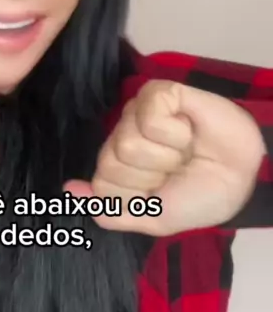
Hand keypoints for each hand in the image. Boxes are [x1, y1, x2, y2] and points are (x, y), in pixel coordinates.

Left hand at [64, 80, 265, 234]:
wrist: (242, 176)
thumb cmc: (199, 195)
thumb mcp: (154, 218)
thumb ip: (110, 210)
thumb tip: (67, 192)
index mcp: (117, 165)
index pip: (102, 184)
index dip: (137, 194)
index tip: (161, 191)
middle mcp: (122, 135)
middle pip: (111, 163)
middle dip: (151, 176)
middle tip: (176, 169)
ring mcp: (137, 112)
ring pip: (128, 143)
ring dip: (167, 156)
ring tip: (184, 150)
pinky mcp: (158, 93)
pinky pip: (149, 119)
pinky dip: (175, 133)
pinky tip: (189, 129)